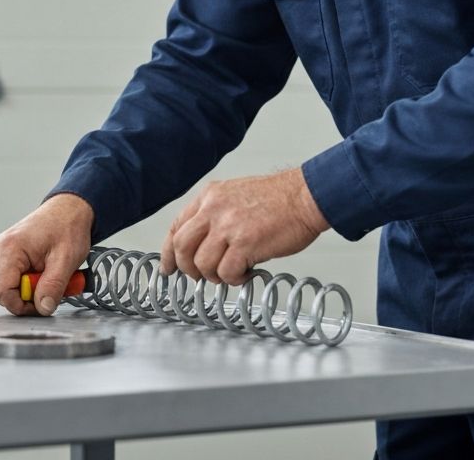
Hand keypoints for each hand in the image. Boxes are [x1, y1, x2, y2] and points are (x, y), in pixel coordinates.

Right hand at [0, 194, 93, 315]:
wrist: (67, 211)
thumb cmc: (66, 226)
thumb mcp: (66, 259)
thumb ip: (53, 286)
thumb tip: (43, 308)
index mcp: (9, 248)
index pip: (2, 292)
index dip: (22, 304)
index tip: (43, 301)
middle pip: (3, 292)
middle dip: (28, 296)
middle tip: (50, 283)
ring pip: (6, 288)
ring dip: (28, 289)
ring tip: (47, 273)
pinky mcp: (1, 256)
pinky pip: (9, 280)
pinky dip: (26, 282)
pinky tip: (40, 271)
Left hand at [160, 169, 329, 284]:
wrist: (305, 196)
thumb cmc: (277, 199)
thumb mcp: (235, 196)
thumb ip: (215, 215)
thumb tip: (201, 245)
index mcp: (210, 196)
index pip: (176, 226)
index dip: (168, 252)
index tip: (169, 267)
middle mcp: (214, 208)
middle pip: (181, 246)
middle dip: (188, 268)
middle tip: (202, 276)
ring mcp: (228, 225)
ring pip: (202, 264)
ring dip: (215, 276)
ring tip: (232, 272)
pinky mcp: (245, 242)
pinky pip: (226, 272)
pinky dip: (234, 279)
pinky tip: (246, 271)